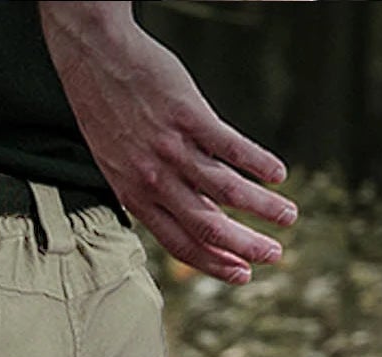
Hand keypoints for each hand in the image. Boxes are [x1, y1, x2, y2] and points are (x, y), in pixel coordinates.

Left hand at [38, 1, 296, 283]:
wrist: (92, 56)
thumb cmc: (106, 109)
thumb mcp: (118, 161)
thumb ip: (152, 188)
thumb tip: (189, 210)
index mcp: (135, 196)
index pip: (180, 243)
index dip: (213, 263)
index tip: (241, 275)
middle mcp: (154, 179)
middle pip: (207, 226)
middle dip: (244, 246)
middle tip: (274, 256)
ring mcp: (171, 148)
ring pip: (225, 190)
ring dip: (262, 207)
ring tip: (289, 216)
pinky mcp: (188, 114)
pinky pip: (230, 147)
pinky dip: (257, 163)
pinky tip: (278, 175)